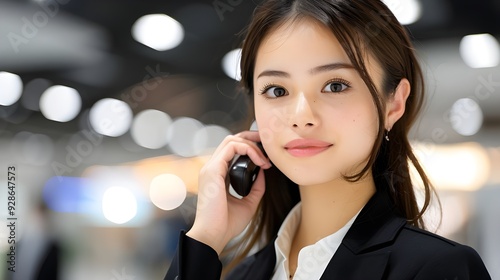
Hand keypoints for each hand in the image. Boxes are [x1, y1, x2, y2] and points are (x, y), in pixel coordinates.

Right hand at [186, 131, 271, 253]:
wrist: (213, 235)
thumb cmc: (227, 224)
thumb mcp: (248, 203)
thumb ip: (256, 187)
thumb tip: (263, 172)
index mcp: (218, 175)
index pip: (232, 150)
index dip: (249, 146)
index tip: (266, 154)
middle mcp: (212, 168)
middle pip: (231, 140)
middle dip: (251, 137)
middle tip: (268, 143)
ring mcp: (211, 168)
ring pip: (231, 140)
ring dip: (251, 145)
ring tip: (265, 159)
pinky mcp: (213, 170)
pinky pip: (231, 148)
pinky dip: (248, 150)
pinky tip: (259, 162)